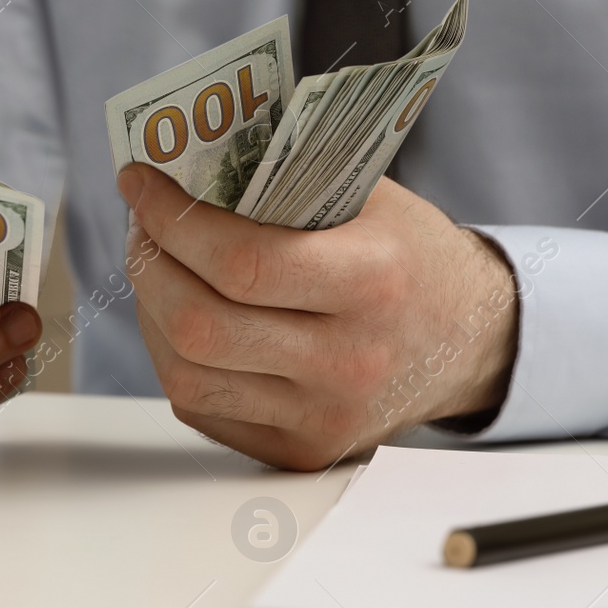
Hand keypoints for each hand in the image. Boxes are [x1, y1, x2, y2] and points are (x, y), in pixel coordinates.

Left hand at [117, 164, 518, 470]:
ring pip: (188, 375)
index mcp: (373, 281)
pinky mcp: (299, 450)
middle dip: (149, 267)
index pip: (241, 262)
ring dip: (151, 314)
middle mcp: (348, 360)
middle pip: (201, 326)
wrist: (470, 342)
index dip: (171, 221)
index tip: (138, 183)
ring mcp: (322, 416)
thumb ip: (285, 178)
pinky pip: (202, 407)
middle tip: (141, 228)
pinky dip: (176, 357)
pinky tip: (182, 318)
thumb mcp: (369, 197)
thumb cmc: (409, 257)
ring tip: (157, 270)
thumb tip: (182, 158)